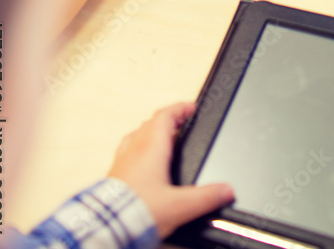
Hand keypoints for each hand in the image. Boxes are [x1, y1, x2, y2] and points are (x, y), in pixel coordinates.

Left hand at [109, 102, 233, 239]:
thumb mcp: (180, 206)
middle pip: (151, 123)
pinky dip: (137, 149)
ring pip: (137, 135)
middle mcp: (135, 149)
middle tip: (180, 122)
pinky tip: (140, 162)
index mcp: (152, 147)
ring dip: (150, 132)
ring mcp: (122, 160)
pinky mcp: (113, 175)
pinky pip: (126, 151)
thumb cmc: (138, 211)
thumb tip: (226, 190)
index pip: (165, 115)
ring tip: (161, 139)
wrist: (108, 226)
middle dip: (168, 119)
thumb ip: (206, 197)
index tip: (190, 107)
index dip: (179, 108)